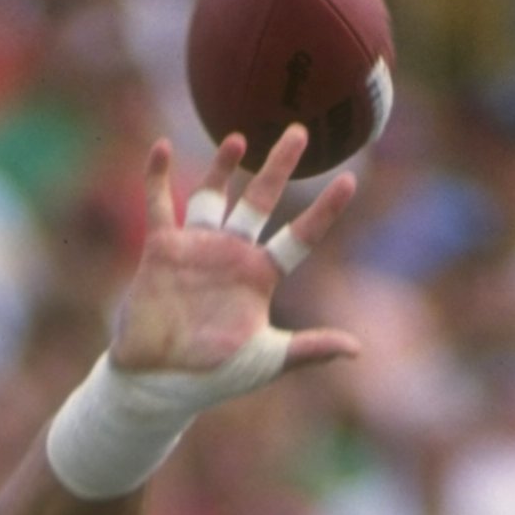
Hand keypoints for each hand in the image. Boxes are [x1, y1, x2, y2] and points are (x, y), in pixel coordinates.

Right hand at [112, 127, 361, 380]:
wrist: (159, 383)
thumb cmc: (214, 376)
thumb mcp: (267, 360)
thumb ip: (309, 349)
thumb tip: (357, 349)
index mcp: (260, 276)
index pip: (300, 237)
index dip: (324, 211)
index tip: (350, 181)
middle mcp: (232, 254)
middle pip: (260, 200)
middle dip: (279, 166)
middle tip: (300, 132)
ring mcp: (197, 248)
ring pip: (213, 195)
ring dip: (224, 166)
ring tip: (239, 138)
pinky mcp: (162, 249)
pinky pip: (159, 204)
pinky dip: (157, 176)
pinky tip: (161, 146)